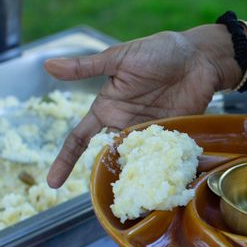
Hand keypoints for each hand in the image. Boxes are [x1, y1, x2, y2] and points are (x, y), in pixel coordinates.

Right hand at [44, 24, 239, 187]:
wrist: (199, 57)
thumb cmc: (157, 52)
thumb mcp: (119, 58)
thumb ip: (86, 67)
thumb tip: (47, 65)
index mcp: (108, 108)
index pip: (80, 139)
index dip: (65, 160)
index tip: (53, 183)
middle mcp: (127, 124)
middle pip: (109, 156)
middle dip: (105, 175)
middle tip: (106, 195)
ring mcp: (151, 133)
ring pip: (136, 161)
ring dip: (135, 175)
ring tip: (133, 195)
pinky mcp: (174, 136)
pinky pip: (164, 157)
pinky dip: (162, 168)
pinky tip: (160, 183)